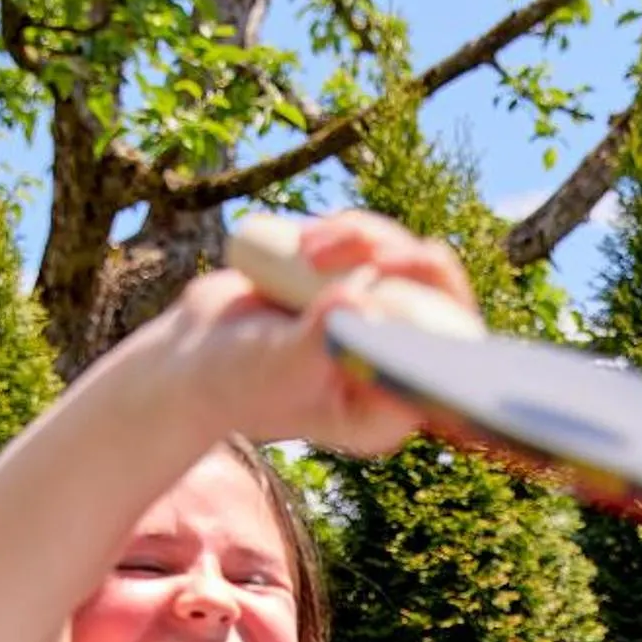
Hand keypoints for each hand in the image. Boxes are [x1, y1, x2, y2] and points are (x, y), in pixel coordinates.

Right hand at [127, 210, 473, 457]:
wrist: (195, 357)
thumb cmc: (232, 378)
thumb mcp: (277, 363)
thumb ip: (319, 340)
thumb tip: (363, 301)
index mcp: (388, 409)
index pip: (446, 365)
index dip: (437, 315)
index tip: (384, 284)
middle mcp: (393, 369)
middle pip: (442, 305)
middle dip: (410, 263)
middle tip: (367, 248)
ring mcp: (378, 327)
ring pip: (410, 264)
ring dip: (368, 240)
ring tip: (307, 248)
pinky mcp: (360, 289)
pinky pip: (382, 247)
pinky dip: (353, 232)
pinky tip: (310, 238)